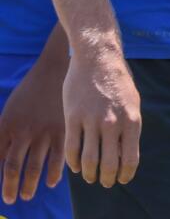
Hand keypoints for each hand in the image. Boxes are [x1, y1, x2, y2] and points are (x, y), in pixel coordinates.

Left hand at [0, 41, 67, 203]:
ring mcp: (44, 131)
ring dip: (30, 183)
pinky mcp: (63, 129)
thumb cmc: (30, 92)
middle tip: (10, 199)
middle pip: (13, 166)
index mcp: (6, 125)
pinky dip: (54, 172)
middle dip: (10, 186)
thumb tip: (0, 156)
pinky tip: (51, 182)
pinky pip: (58, 156)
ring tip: (28, 195)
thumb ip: (3, 134)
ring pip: (35, 165)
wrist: (55, 70)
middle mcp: (23, 131)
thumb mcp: (9, 110)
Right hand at [62, 40, 140, 187]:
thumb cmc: (118, 81)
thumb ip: (130, 127)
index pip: (130, 158)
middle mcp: (113, 123)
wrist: (98, 58)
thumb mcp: (133, 102)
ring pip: (89, 160)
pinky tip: (76, 166)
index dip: (126, 174)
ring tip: (90, 177)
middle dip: (107, 179)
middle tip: (105, 183)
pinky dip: (73, 163)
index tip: (122, 179)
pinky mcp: (73, 117)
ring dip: (90, 174)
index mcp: (132, 120)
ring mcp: (91, 121)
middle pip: (109, 164)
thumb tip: (127, 151)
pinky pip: (71, 148)